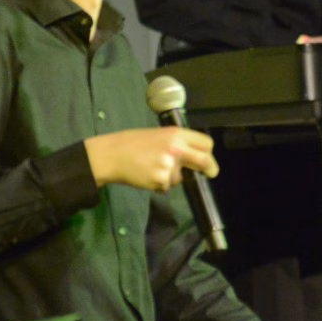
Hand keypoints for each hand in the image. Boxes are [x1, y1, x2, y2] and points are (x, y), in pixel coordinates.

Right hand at [84, 126, 216, 190]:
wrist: (111, 154)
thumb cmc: (133, 143)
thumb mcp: (159, 135)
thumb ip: (177, 143)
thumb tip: (194, 156)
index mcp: (176, 134)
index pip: (206, 143)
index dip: (208, 153)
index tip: (208, 160)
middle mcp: (176, 148)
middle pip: (205, 161)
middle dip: (210, 169)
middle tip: (209, 173)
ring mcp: (169, 165)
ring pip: (180, 178)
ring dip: (171, 178)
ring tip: (152, 168)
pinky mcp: (161, 180)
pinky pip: (166, 186)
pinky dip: (159, 185)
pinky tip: (146, 175)